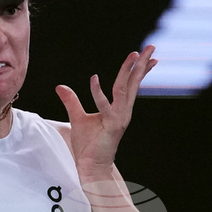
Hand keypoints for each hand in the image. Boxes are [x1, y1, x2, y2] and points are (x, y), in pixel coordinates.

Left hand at [55, 45, 156, 177]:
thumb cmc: (87, 144)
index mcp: (119, 108)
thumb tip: (60, 87)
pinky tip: (94, 78)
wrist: (90, 165)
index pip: (130, 85)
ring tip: (135, 55)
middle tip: (151, 46)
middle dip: (142, 64)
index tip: (148, 56)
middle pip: (134, 83)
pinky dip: (98, 93)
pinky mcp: (111, 126)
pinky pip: (105, 106)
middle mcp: (123, 111)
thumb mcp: (77, 117)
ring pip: (125, 90)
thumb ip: (71, 101)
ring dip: (130, 71)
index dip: (139, 70)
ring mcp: (119, 118)